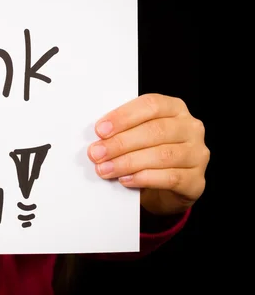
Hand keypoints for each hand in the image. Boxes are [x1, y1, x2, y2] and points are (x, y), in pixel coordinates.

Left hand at [87, 93, 208, 214]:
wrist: (166, 189)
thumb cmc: (147, 154)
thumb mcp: (136, 137)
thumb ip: (122, 132)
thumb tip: (98, 139)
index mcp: (175, 109)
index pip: (151, 105)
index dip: (123, 117)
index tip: (100, 130)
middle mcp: (190, 128)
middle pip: (155, 131)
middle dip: (120, 143)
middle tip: (96, 153)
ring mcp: (197, 154)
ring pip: (162, 155)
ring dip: (128, 162)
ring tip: (105, 169)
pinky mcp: (197, 180)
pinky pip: (170, 178)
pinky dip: (144, 178)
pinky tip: (125, 179)